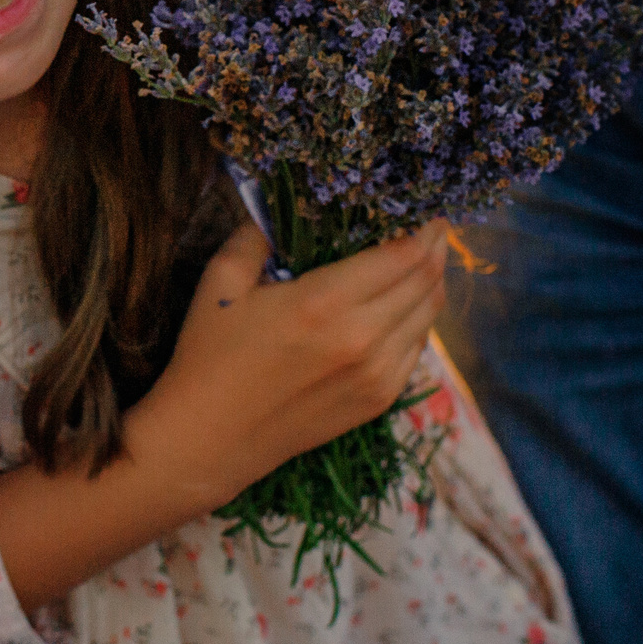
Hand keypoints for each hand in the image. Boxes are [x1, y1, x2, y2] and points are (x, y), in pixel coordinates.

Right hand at [126, 223, 448, 513]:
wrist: (210, 439)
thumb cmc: (208, 355)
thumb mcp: (220, 282)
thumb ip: (254, 236)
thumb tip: (279, 204)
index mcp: (323, 303)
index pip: (401, 256)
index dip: (423, 228)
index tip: (427, 208)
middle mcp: (361, 339)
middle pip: (426, 282)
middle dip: (434, 248)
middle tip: (430, 226)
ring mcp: (376, 375)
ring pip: (429, 317)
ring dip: (432, 283)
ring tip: (423, 260)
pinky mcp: (377, 401)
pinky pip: (416, 349)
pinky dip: (418, 321)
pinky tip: (402, 306)